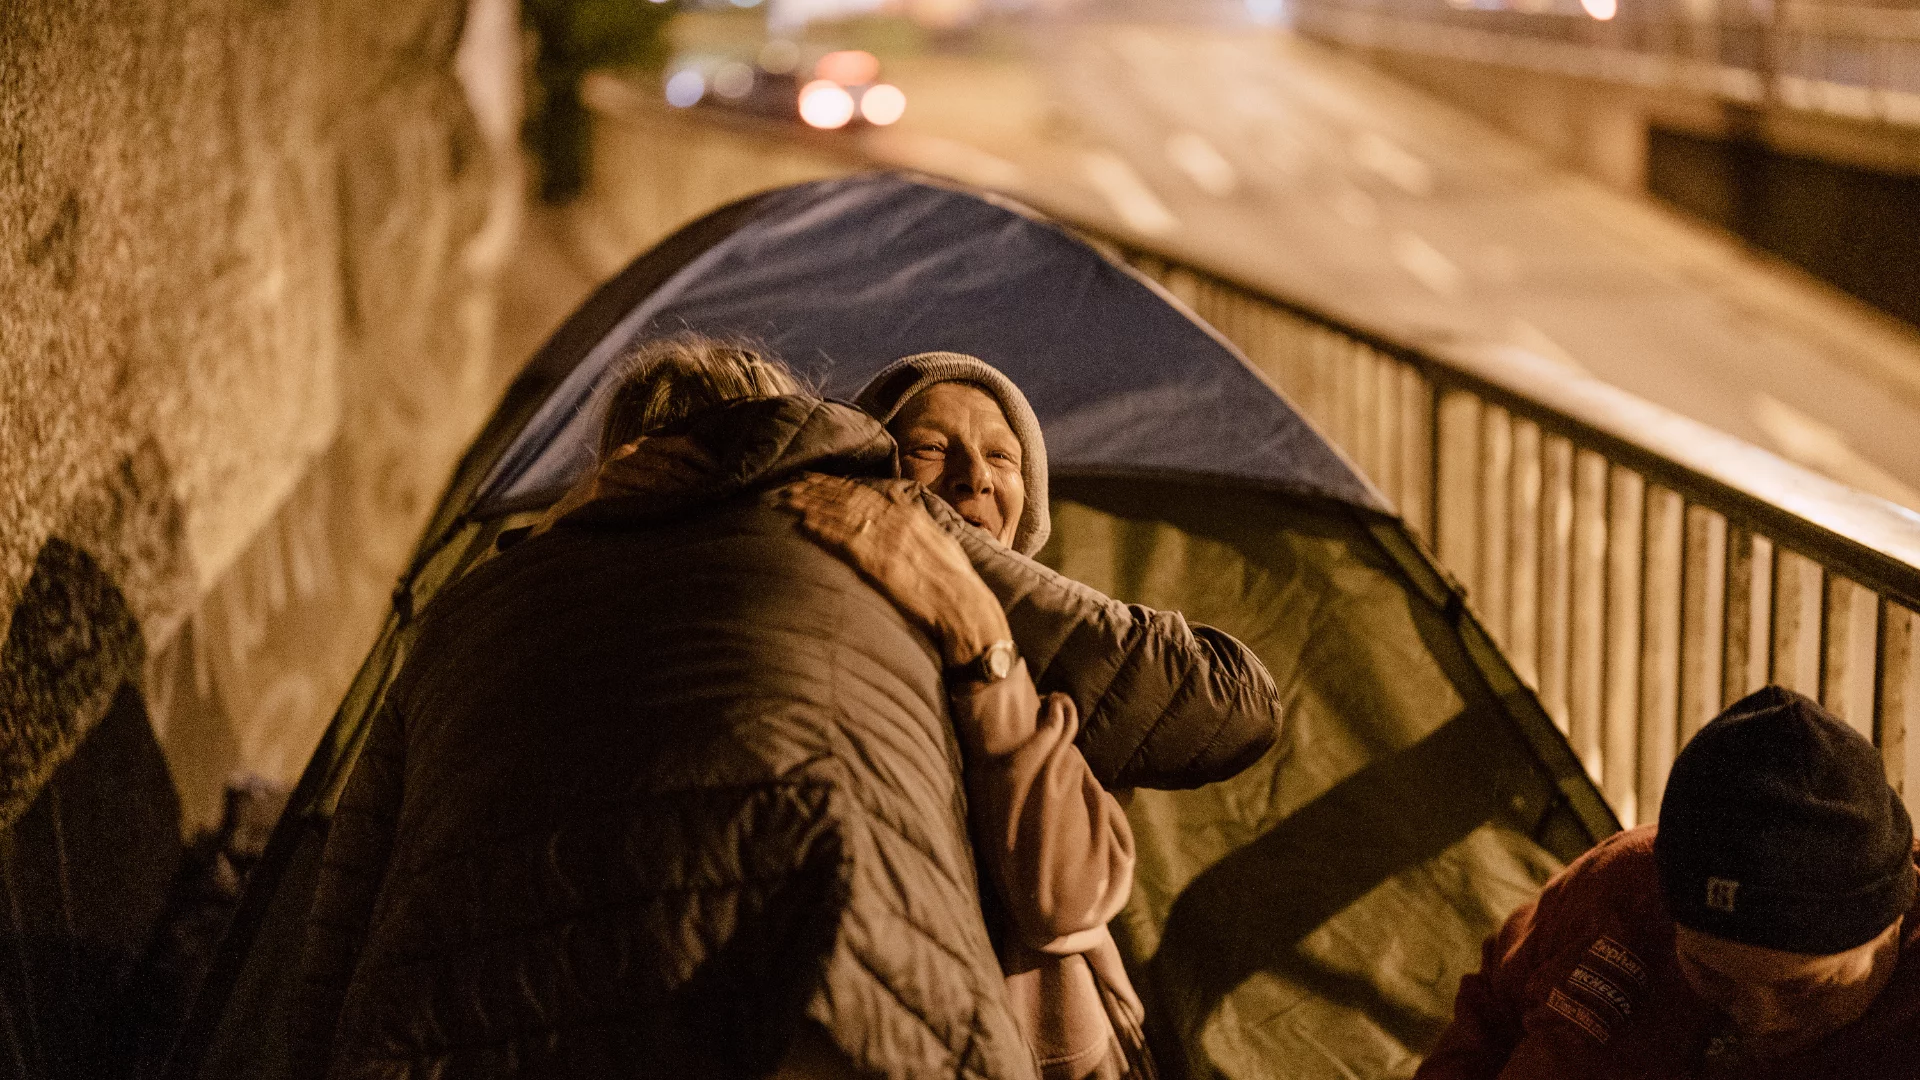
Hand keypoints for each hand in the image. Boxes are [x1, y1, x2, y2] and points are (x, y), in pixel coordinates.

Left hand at [776, 474, 1011, 665]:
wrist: (962, 607)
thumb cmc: (954, 581)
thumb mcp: (939, 539)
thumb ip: (916, 520)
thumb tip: (900, 504)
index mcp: (909, 514)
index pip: (865, 493)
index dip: (837, 485)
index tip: (815, 479)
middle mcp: (895, 521)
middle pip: (847, 498)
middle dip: (816, 489)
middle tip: (791, 481)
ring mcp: (884, 541)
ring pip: (840, 514)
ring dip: (811, 504)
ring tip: (787, 498)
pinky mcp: (876, 563)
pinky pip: (843, 540)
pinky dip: (822, 528)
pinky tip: (803, 522)